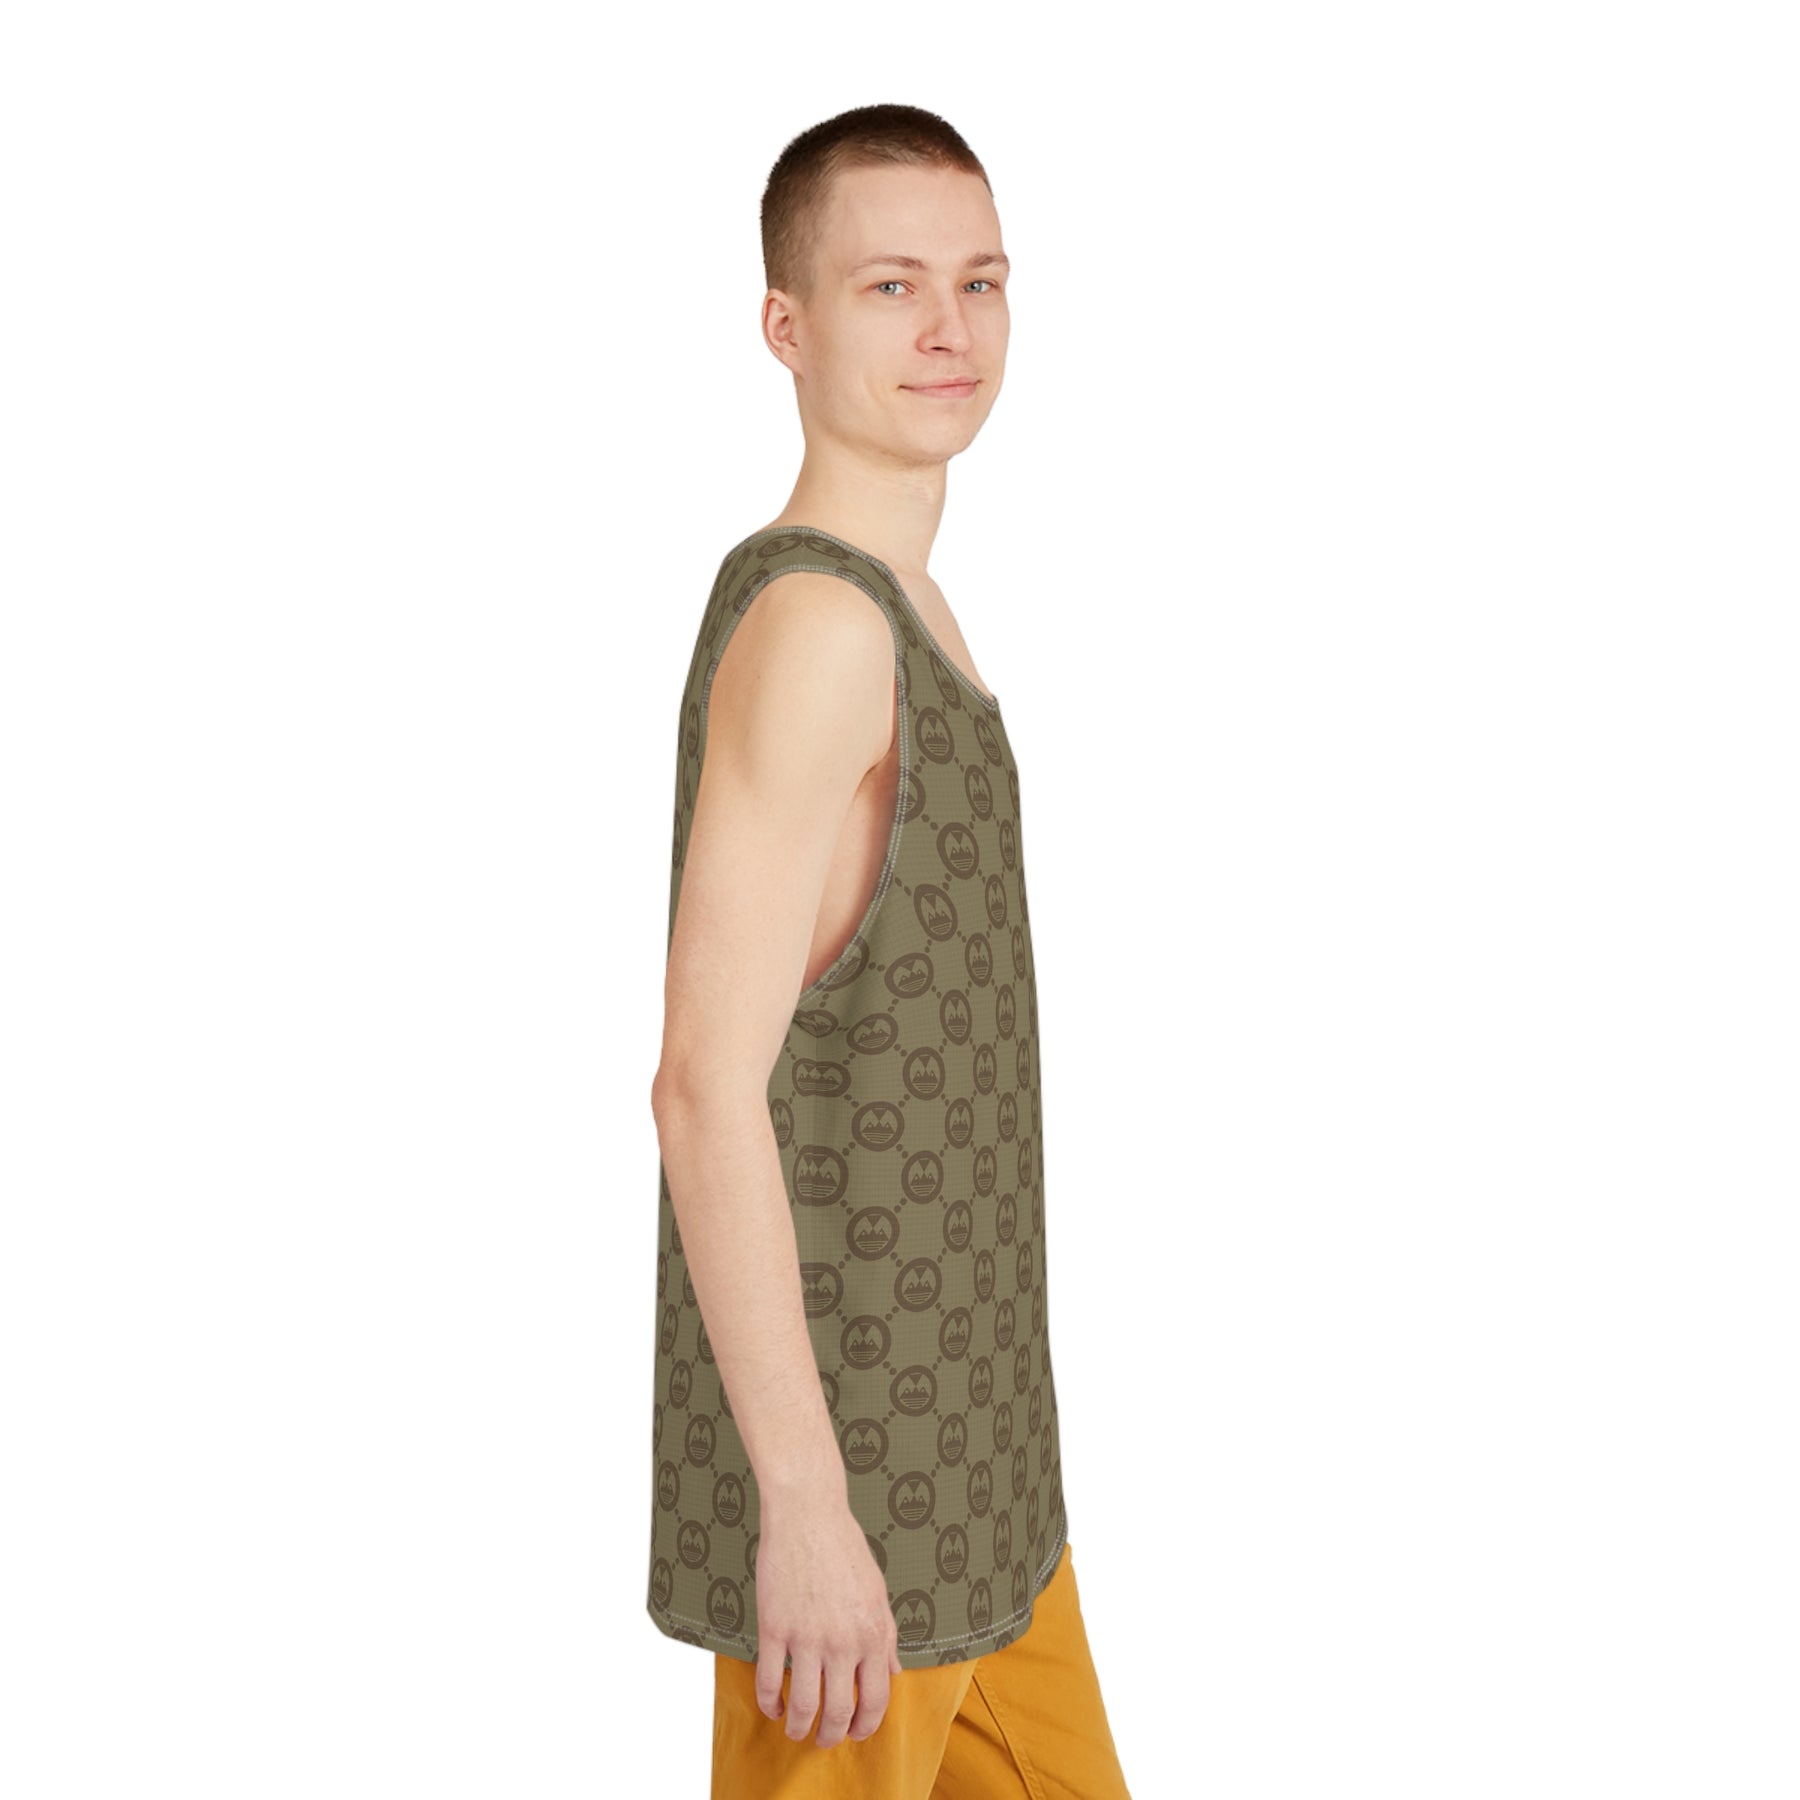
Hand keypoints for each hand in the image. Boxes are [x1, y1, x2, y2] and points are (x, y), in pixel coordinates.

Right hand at [753, 1492, 905, 1746]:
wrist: (807, 1512)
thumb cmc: (844, 1546)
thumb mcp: (878, 1590)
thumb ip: (886, 1634)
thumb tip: (895, 1670)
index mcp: (873, 1632)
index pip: (876, 1698)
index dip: (867, 1724)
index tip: (857, 1733)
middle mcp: (843, 1640)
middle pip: (839, 1711)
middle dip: (832, 1735)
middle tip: (824, 1739)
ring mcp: (806, 1635)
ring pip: (803, 1705)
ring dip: (799, 1728)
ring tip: (796, 1731)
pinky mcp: (774, 1626)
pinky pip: (768, 1681)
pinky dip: (769, 1704)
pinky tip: (772, 1707)